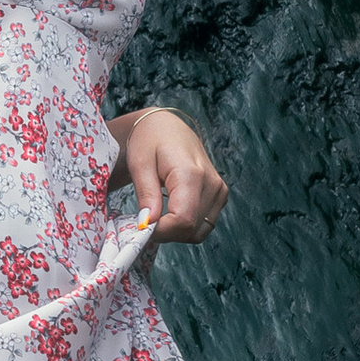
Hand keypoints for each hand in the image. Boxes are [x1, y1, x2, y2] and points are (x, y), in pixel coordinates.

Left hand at [117, 107, 228, 244]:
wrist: (166, 127)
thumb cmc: (149, 141)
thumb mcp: (140, 164)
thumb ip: (146, 195)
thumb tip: (148, 224)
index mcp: (192, 174)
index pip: (183, 221)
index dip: (161, 232)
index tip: (141, 228)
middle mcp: (212, 184)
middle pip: (191, 229)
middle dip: (166, 233)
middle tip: (145, 220)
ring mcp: (219, 191)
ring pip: (199, 232)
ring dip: (176, 232)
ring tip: (157, 214)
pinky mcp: (220, 195)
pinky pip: (204, 225)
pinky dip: (186, 226)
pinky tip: (170, 212)